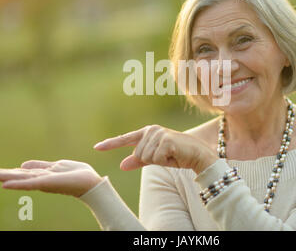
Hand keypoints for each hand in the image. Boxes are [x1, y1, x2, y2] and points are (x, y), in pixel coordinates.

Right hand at [0, 159, 103, 197]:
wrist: (90, 182)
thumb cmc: (76, 174)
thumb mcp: (57, 166)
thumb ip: (40, 166)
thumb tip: (23, 165)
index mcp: (40, 173)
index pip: (19, 173)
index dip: (4, 172)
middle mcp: (39, 178)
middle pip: (15, 175)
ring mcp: (42, 181)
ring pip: (19, 178)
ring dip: (3, 176)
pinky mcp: (47, 183)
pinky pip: (30, 184)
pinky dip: (18, 184)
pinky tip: (5, 185)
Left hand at [94, 124, 217, 173]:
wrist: (198, 155)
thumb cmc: (177, 155)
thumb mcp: (156, 158)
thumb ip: (138, 161)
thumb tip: (121, 165)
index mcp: (147, 132)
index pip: (126, 139)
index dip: (111, 144)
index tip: (96, 147)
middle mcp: (152, 130)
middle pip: (138, 154)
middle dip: (151, 160)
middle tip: (166, 156)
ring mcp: (159, 134)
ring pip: (146, 157)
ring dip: (159, 161)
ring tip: (171, 156)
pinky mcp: (166, 140)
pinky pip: (156, 159)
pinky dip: (165, 162)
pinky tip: (175, 156)